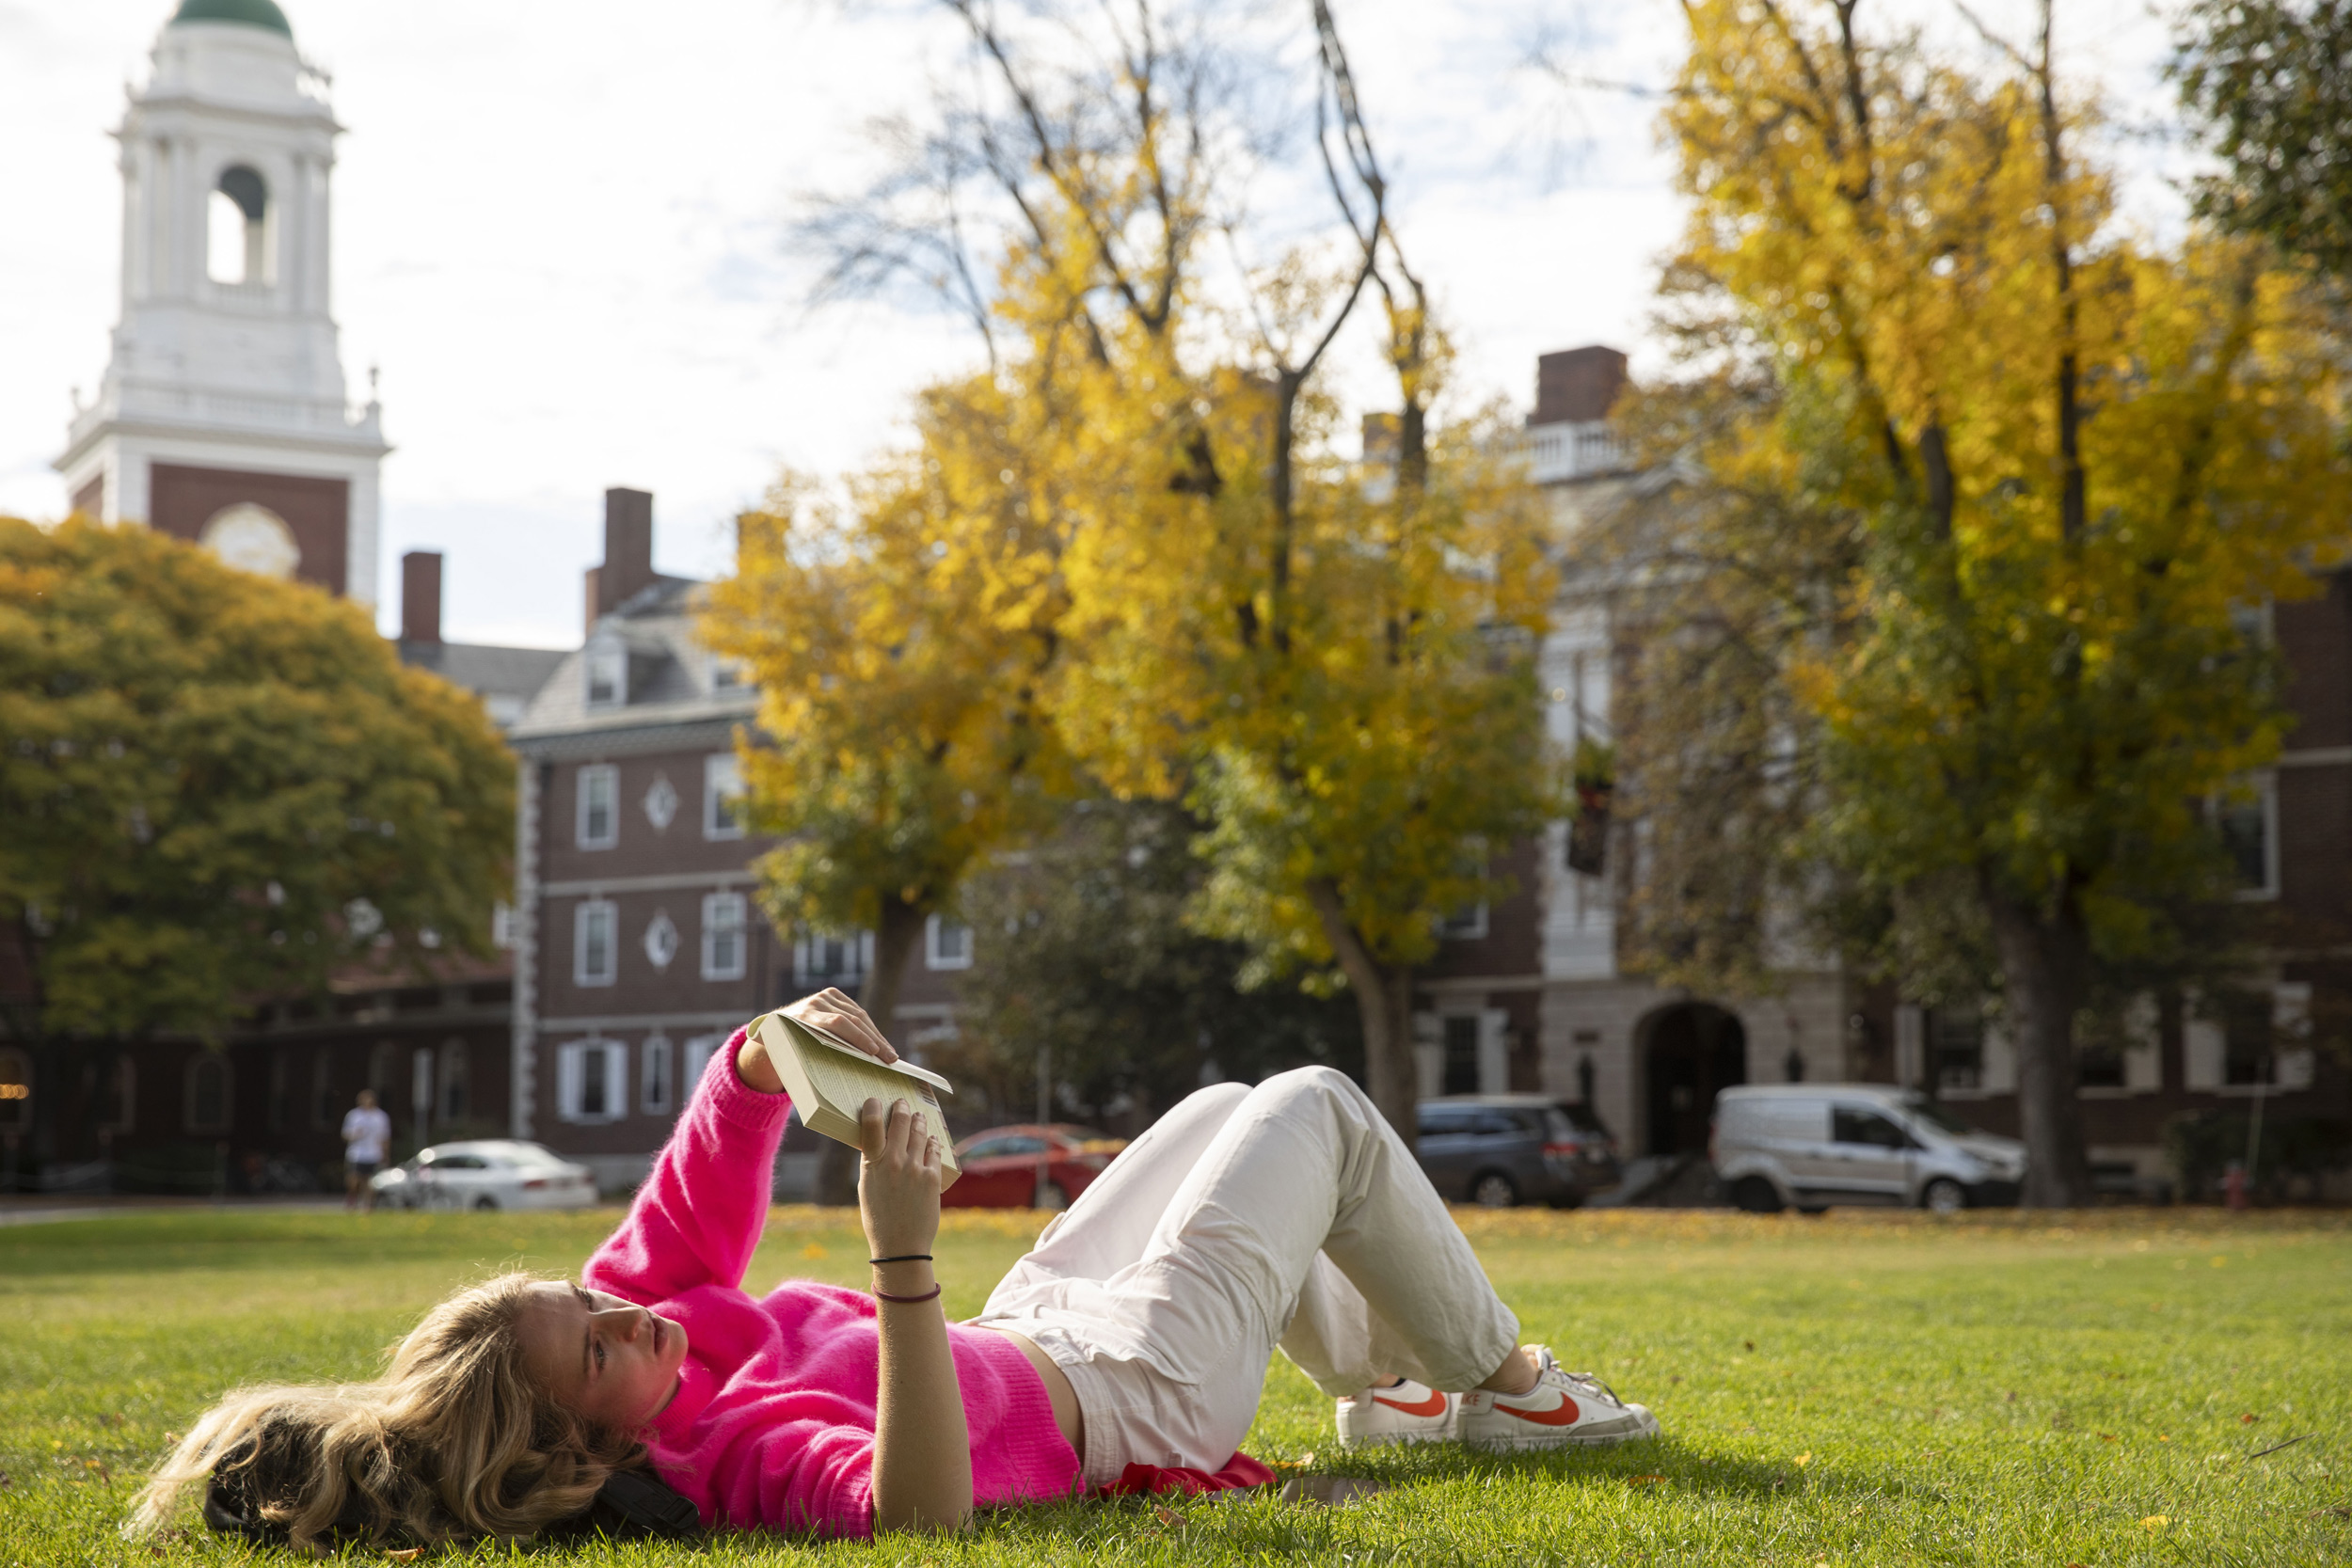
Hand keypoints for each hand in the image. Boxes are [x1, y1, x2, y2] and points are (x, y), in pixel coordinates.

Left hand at [785, 987, 899, 1062]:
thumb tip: (833, 1083)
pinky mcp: (833, 994)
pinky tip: (881, 1042)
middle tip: (890, 1057)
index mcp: (803, 1017)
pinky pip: (857, 1011)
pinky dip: (870, 1028)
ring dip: (876, 1036)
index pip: (838, 1023)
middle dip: (874, 1040)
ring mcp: (825, 996)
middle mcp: (815, 1002)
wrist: (774, 1023)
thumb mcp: (788, 1053)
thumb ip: (806, 1060)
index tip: (873, 1052)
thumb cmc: (783, 1047)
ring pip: (859, 1015)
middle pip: (853, 1019)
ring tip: (890, 1053)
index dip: (858, 1037)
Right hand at [857, 1096, 942, 1259]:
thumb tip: (878, 1144)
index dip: (872, 1108)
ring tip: (918, 1116)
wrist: (901, 1246)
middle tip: (901, 1104)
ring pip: (919, 1133)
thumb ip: (872, 1164)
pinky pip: (934, 1150)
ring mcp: (915, 1168)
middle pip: (899, 1122)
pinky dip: (932, 1142)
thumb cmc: (878, 1219)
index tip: (873, 1101)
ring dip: (918, 1121)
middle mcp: (894, 1162)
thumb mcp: (867, 1188)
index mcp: (872, 1165)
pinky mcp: (932, 1177)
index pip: (870, 1125)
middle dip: (901, 1109)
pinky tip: (932, 1138)